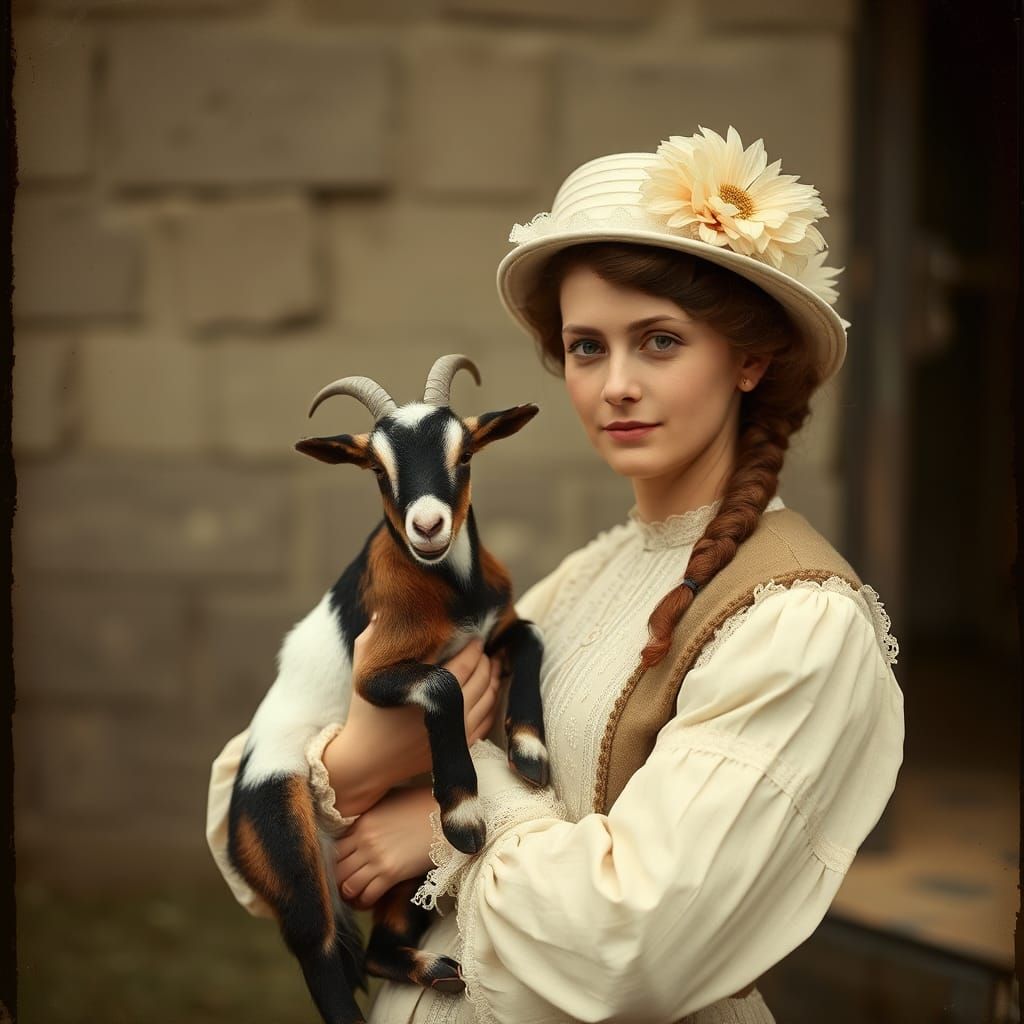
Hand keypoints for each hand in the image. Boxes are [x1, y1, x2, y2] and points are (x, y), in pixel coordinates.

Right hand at [323, 621, 500, 814]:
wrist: (365, 761)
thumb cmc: (364, 710)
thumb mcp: (364, 669)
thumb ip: (373, 636)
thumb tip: (385, 610)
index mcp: (424, 689)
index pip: (463, 660)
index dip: (474, 645)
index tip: (475, 634)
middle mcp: (444, 711)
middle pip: (480, 677)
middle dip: (486, 659)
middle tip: (484, 648)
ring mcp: (453, 733)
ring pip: (488, 698)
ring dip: (493, 678)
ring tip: (491, 663)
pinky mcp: (457, 748)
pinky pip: (486, 721)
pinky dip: (491, 703)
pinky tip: (489, 690)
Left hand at [335, 784, 437, 909]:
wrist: (445, 817)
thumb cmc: (420, 805)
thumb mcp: (389, 802)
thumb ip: (370, 815)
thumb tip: (359, 825)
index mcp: (361, 823)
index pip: (333, 847)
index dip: (333, 861)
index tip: (339, 868)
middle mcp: (364, 841)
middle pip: (335, 868)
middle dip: (336, 880)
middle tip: (343, 886)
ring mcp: (376, 858)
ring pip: (347, 885)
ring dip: (348, 894)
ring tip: (354, 896)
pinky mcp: (391, 874)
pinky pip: (367, 895)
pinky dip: (364, 902)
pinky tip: (368, 901)